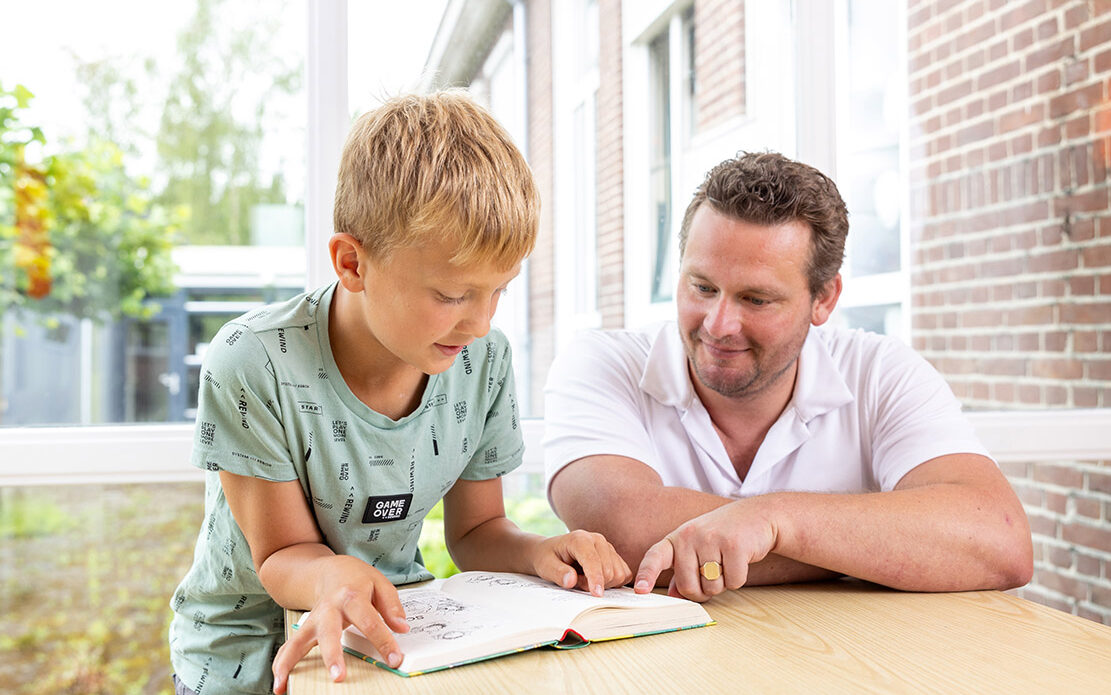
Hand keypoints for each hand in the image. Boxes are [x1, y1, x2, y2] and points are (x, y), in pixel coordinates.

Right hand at [272, 556, 408, 693]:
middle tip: (338, 676)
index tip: (394, 659)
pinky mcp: (306, 628)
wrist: (330, 569)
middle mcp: (330, 607)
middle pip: (329, 631)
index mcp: (352, 595)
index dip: (384, 641)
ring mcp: (314, 619)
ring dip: (293, 661)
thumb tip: (402, 627)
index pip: (370, 621)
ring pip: (302, 639)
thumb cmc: (356, 579)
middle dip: (332, 654)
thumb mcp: (380, 583)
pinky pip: (290, 646)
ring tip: (285, 683)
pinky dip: (282, 664)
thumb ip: (392, 605)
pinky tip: (278, 683)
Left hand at [530, 529, 631, 596]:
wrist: (551, 552)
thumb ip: (558, 573)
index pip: (593, 561)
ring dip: (605, 584)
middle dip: (595, 584)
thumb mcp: (545, 567)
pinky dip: (613, 583)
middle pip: (609, 571)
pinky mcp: (614, 555)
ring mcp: (607, 547)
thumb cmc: (548, 558)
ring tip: (585, 579)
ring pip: (619, 574)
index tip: (596, 595)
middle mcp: (597, 540)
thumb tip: (571, 580)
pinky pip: (624, 574)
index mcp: (580, 539)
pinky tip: (597, 579)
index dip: (596, 579)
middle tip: (577, 583)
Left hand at [634, 499, 777, 601]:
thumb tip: (673, 594)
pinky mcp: (734, 546)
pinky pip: (733, 583)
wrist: (757, 516)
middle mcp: (690, 536)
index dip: (647, 574)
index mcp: (678, 538)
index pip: (656, 556)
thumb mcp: (697, 547)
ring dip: (722, 584)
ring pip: (712, 588)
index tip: (640, 590)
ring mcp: (712, 539)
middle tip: (713, 573)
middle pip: (688, 587)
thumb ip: (683, 571)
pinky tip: (740, 560)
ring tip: (727, 561)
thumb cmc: (723, 535)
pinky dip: (739, 578)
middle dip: (703, 591)